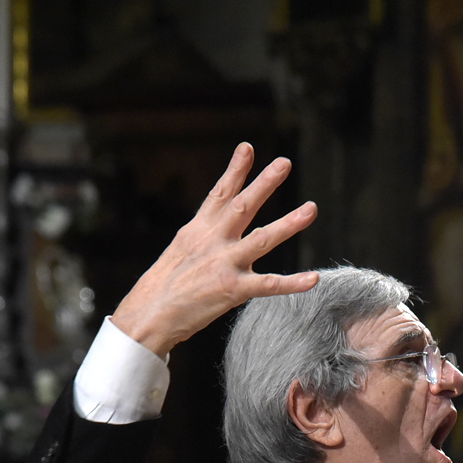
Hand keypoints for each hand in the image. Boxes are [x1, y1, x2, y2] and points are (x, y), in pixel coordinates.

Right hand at [109, 143, 318, 355]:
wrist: (148, 314)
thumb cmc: (163, 286)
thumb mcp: (181, 250)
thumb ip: (204, 235)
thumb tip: (218, 222)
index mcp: (199, 230)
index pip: (220, 194)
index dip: (235, 170)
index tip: (248, 148)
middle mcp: (213, 241)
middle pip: (243, 205)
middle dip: (265, 183)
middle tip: (284, 163)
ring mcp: (224, 264)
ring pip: (263, 238)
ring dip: (289, 223)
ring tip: (311, 208)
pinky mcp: (232, 290)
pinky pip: (269, 285)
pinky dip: (293, 283)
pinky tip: (313, 278)